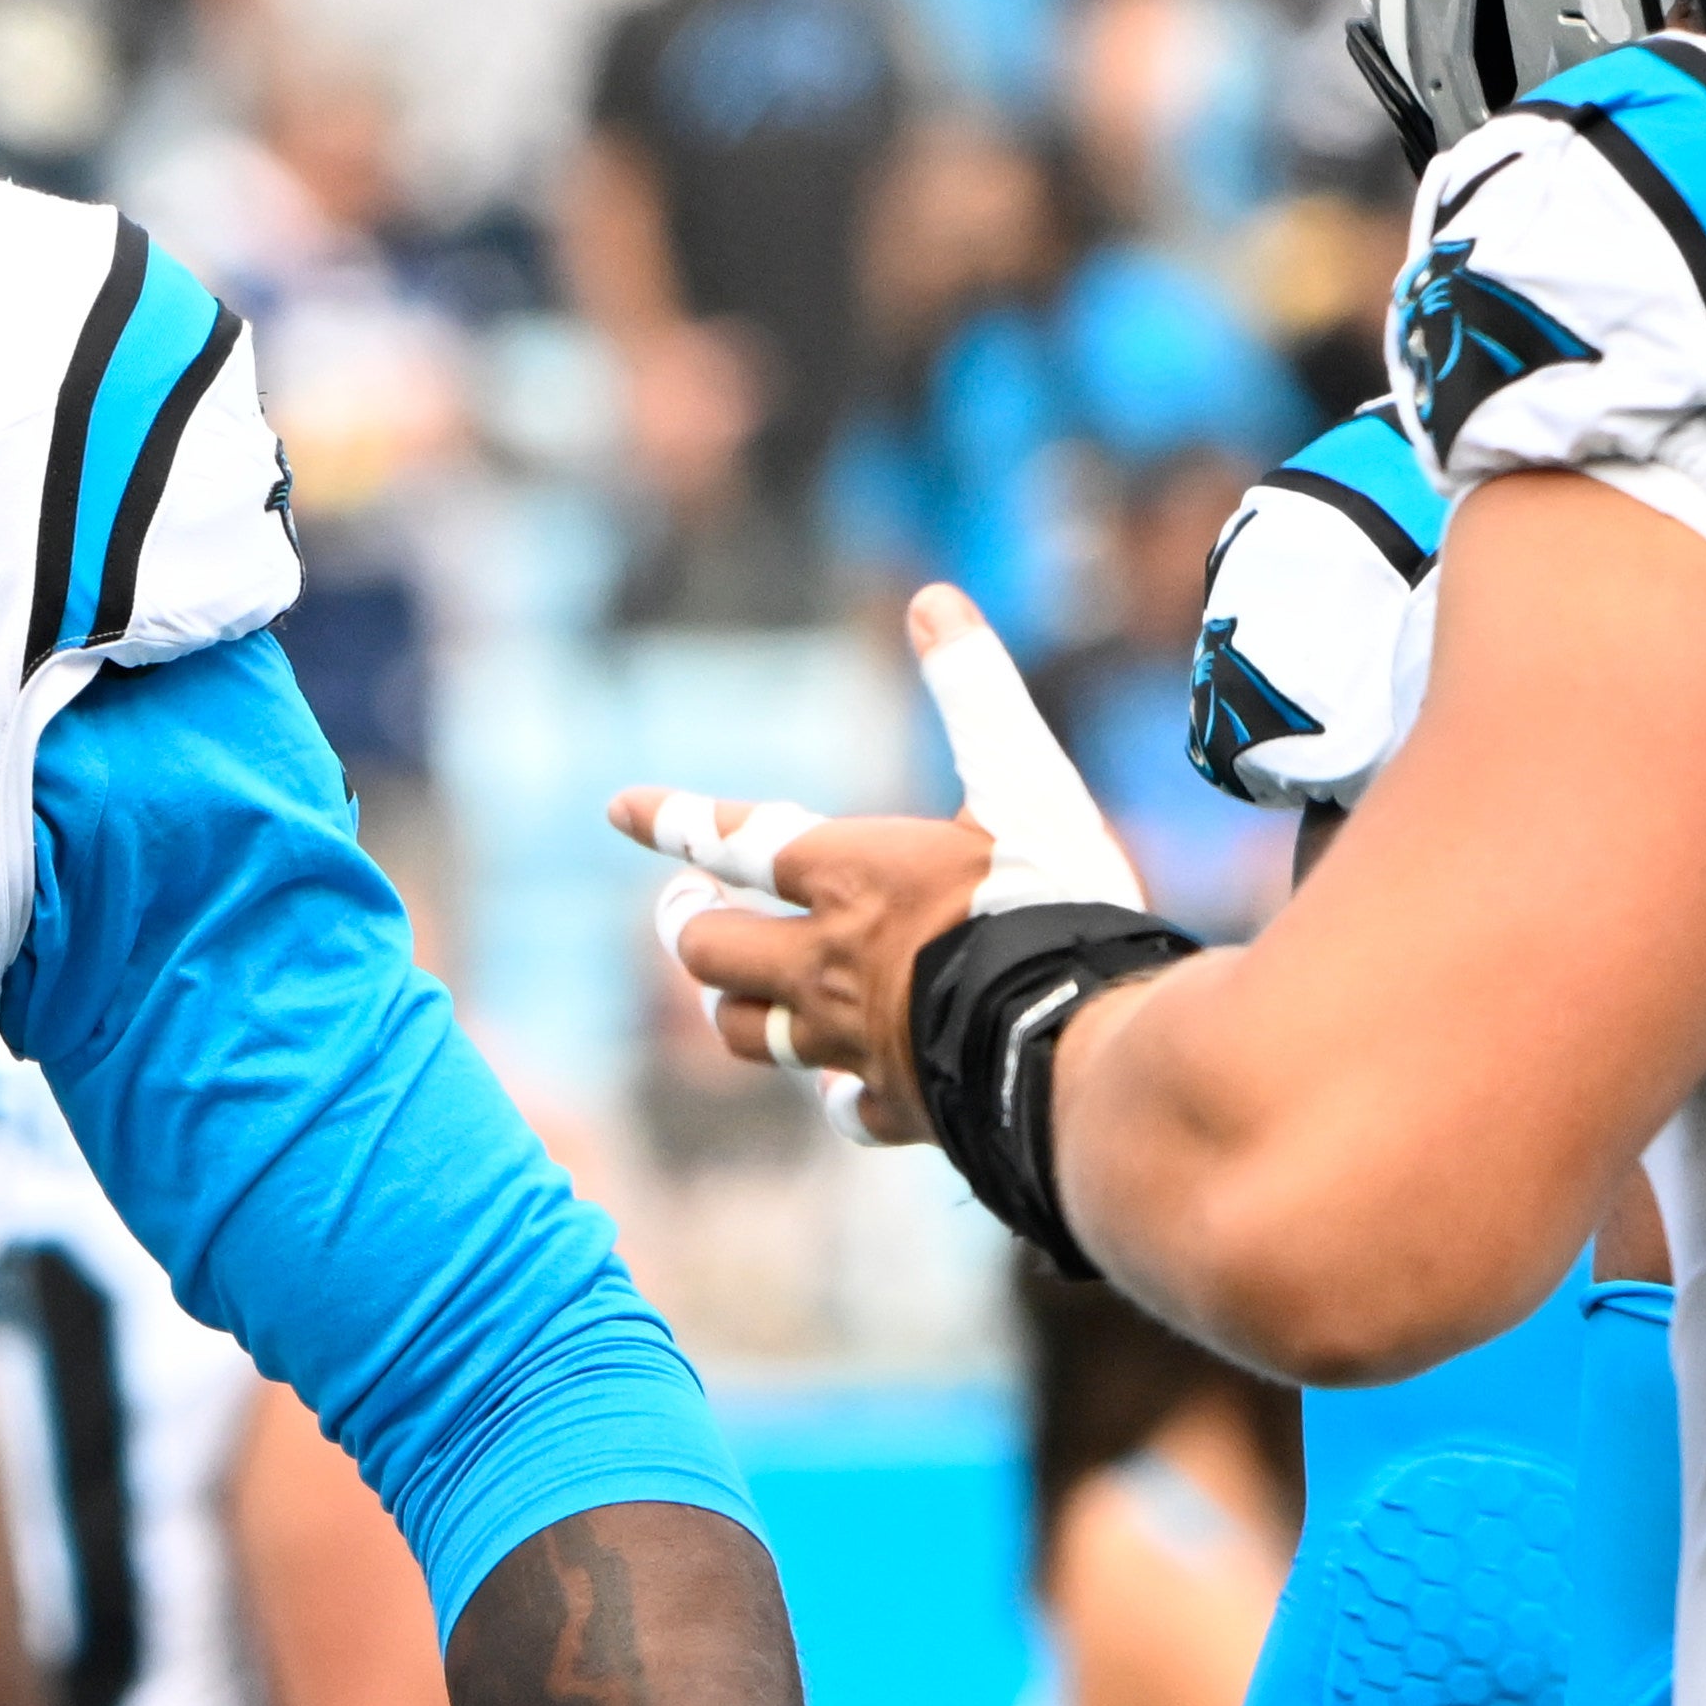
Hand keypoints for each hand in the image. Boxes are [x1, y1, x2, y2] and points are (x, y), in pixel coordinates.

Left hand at [613, 585, 1129, 1137]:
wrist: (1085, 1042)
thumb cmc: (1054, 900)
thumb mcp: (1023, 779)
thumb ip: (976, 692)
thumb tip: (933, 598)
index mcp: (848, 875)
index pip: (731, 837)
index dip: (673, 819)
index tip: (620, 810)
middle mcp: (828, 959)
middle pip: (712, 948)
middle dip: (686, 925)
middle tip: (681, 908)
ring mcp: (854, 1039)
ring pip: (748, 1030)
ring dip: (733, 1006)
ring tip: (730, 991)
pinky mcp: (898, 1105)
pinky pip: (838, 1106)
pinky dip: (833, 1093)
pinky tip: (839, 1089)